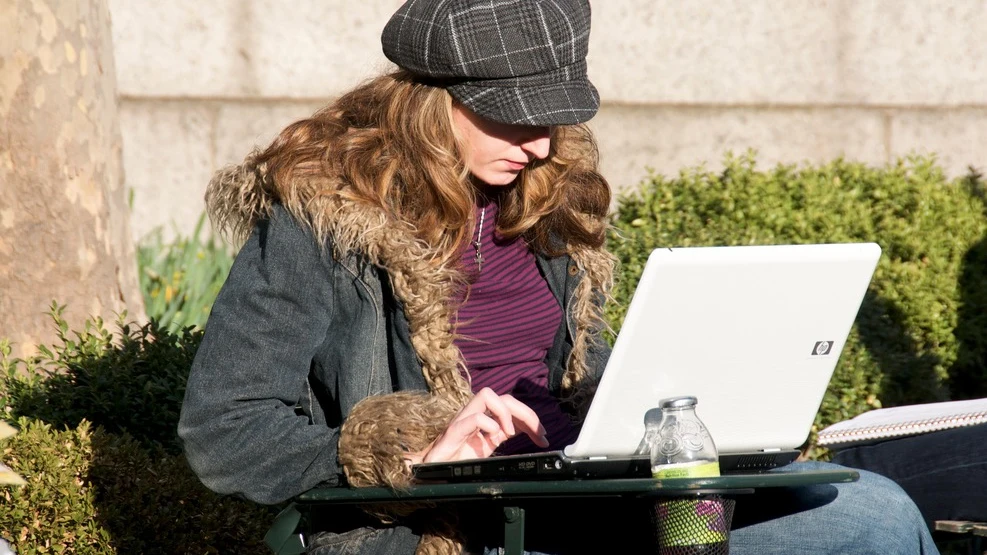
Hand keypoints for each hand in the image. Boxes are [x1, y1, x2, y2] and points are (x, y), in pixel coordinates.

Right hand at [411, 388, 548, 464]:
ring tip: (510, 433)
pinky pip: (473, 417)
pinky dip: (488, 424)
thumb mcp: (486, 448)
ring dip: (505, 412)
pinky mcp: (453, 432)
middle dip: (526, 412)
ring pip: (486, 395)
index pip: (510, 404)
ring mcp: (463, 420)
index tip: (543, 436)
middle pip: (503, 396)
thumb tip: (526, 431)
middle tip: (538, 434)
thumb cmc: (456, 460)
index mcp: (484, 418)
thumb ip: (501, 435)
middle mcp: (474, 414)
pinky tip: (493, 439)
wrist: (429, 472)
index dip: (530, 416)